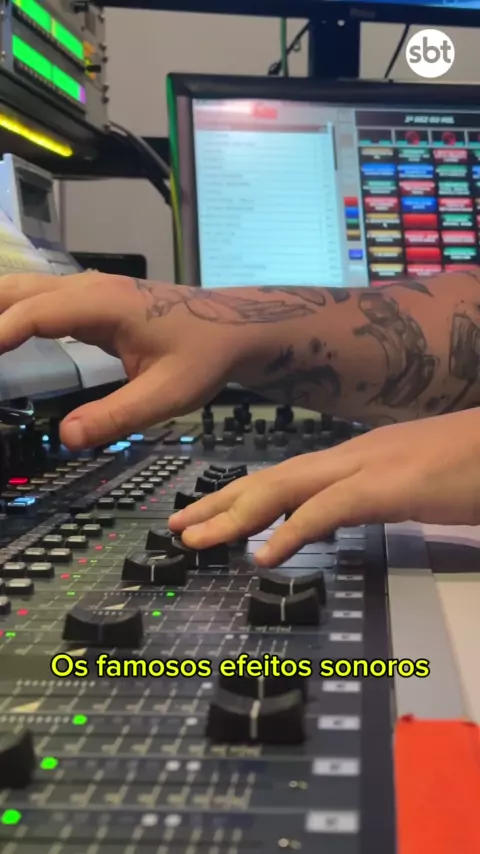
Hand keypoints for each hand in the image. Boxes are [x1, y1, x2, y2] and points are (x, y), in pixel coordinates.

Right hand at [0, 272, 257, 448]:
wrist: (235, 326)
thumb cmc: (205, 356)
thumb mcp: (168, 394)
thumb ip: (118, 416)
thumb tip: (66, 440)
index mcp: (100, 304)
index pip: (29, 313)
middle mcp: (87, 288)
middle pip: (13, 290)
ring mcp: (87, 291)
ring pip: (20, 290)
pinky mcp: (89, 302)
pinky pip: (35, 301)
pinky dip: (7, 315)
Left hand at [169, 409, 479, 566]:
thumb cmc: (470, 466)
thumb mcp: (409, 487)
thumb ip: (368, 499)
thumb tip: (333, 516)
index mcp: (354, 458)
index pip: (284, 476)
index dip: (239, 495)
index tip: (206, 515)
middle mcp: (350, 457)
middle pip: (269, 478)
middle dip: (219, 503)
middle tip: (179, 527)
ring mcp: (368, 467)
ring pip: (284, 488)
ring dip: (235, 514)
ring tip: (197, 538)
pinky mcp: (389, 486)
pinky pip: (328, 509)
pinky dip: (290, 532)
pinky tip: (264, 556)